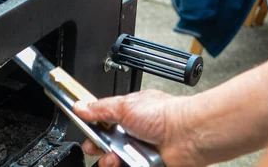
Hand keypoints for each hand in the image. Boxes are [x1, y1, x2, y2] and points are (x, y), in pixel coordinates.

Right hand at [73, 90, 202, 166]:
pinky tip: (121, 163)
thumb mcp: (123, 106)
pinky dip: (121, 166)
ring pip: (115, 159)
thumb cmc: (163, 115)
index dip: (92, 127)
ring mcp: (140, 149)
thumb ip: (99, 109)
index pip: (102, 121)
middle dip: (97, 146)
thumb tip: (80, 107)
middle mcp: (133, 131)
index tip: (85, 130)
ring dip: (109, 160)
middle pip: (106, 143)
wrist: (187, 135)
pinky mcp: (145, 164)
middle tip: (94, 147)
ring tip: (112, 158)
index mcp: (127, 113)